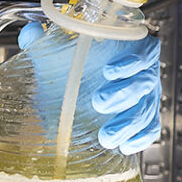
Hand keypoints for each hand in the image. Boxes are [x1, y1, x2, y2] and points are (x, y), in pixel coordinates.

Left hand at [17, 23, 160, 154]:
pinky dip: (140, 138)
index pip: (142, 51)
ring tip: (106, 136)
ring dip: (127, 124)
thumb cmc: (77, 62)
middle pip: (143, 82)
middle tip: (98, 103)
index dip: (131, 61)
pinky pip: (151, 128)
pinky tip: (125, 146)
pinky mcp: (146, 117)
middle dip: (121, 94)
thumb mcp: (59, 49)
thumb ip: (44, 40)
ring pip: (146, 109)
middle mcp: (143, 72)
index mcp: (130, 49)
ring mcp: (147, 96)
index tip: (109, 71)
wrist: (80, 84)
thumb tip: (31, 34)